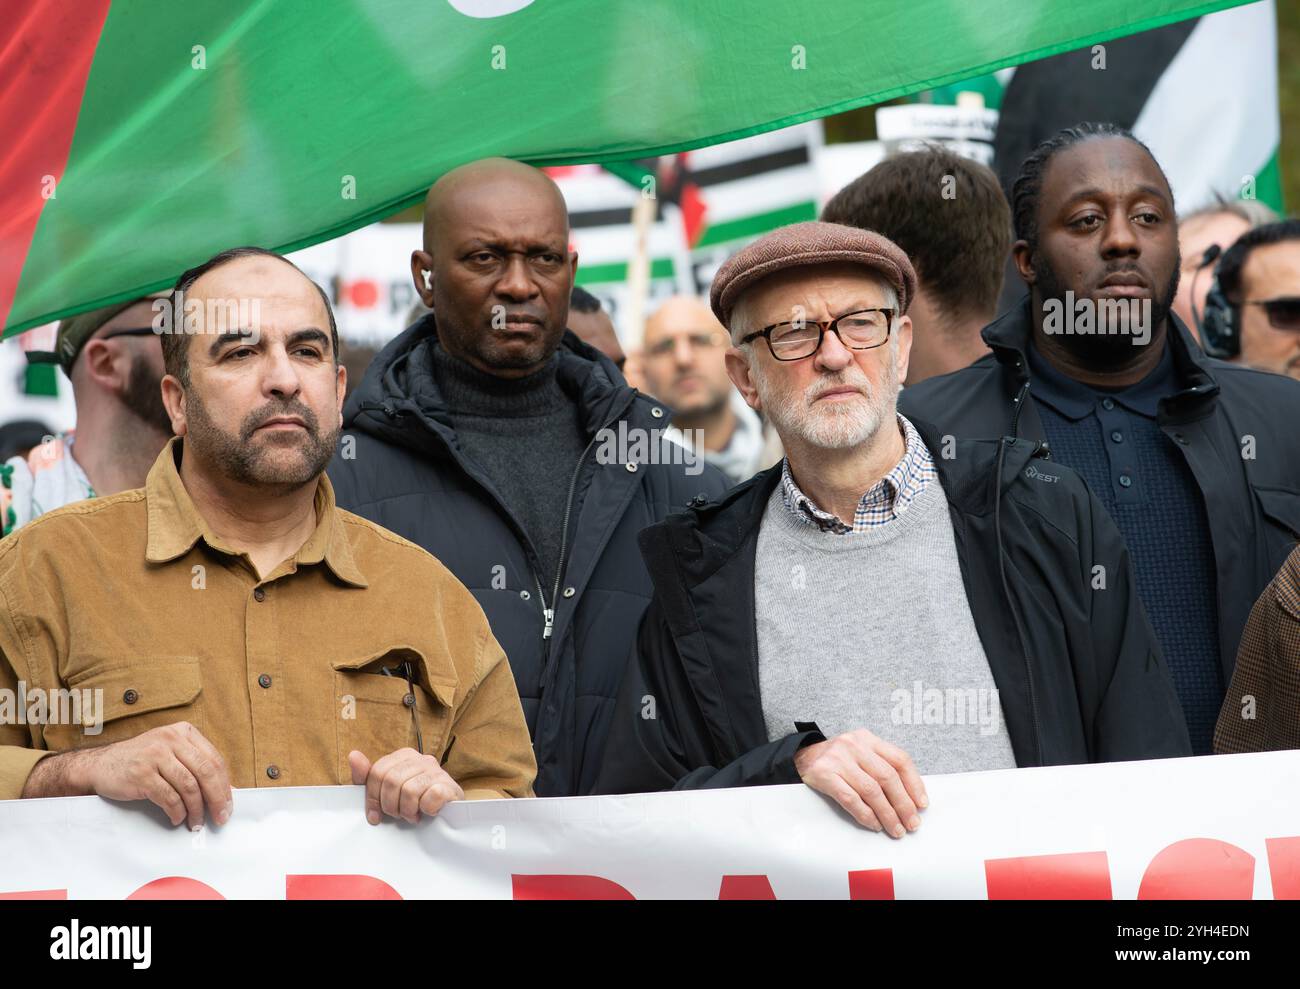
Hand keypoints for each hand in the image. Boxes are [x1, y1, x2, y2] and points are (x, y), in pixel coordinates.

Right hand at [22, 721, 232, 829]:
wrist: (100, 764)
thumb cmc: (141, 761)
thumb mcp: (170, 752)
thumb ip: (195, 764)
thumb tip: (224, 790)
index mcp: (183, 732)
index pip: (214, 759)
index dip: (224, 785)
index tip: (228, 805)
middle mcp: (171, 740)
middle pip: (206, 772)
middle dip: (217, 799)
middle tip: (220, 817)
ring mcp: (155, 756)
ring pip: (189, 787)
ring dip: (196, 810)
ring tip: (196, 822)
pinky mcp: (141, 774)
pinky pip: (169, 798)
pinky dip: (176, 812)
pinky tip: (177, 818)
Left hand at [348, 748, 463, 824]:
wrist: (448, 816)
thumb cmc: (414, 803)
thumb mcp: (386, 792)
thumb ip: (367, 776)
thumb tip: (353, 755)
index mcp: (404, 756)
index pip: (377, 772)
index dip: (372, 798)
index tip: (375, 816)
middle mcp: (421, 758)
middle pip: (391, 780)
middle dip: (390, 805)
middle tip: (398, 815)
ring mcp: (437, 771)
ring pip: (409, 790)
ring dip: (408, 810)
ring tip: (413, 815)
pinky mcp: (449, 785)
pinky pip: (430, 796)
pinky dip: (426, 809)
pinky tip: (428, 812)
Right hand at [793, 728, 926, 836]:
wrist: (802, 756)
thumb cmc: (838, 759)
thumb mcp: (861, 753)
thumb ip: (882, 767)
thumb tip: (910, 798)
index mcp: (868, 739)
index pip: (899, 759)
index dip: (914, 784)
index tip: (921, 804)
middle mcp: (854, 745)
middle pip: (887, 777)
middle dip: (903, 804)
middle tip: (911, 823)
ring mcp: (838, 759)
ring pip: (871, 790)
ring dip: (887, 814)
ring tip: (895, 829)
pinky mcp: (824, 774)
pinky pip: (850, 798)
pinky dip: (865, 814)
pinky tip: (874, 824)